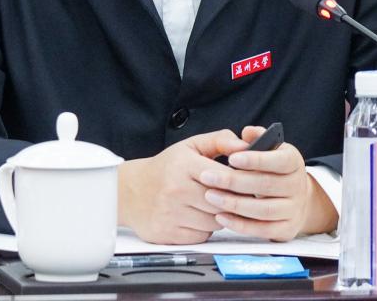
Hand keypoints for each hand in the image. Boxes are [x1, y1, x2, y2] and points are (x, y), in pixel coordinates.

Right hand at [118, 130, 249, 243]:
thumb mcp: (190, 146)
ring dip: (218, 216)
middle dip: (231, 201)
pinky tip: (196, 217)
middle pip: (223, 203)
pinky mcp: (168, 233)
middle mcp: (176, 190)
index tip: (244, 182)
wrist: (130, 191)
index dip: (240, 182)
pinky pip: (201, 236)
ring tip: (210, 205)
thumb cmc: (165, 168)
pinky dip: (204, 229)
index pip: (227, 178)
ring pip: (215, 222)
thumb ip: (220, 140)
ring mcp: (171, 213)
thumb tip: (245, 145)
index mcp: (184, 165)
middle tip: (231, 196)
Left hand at [199, 125, 336, 240]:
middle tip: (207, 177)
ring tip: (210, 196)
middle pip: (265, 185)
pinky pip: (262, 230)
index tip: (231, 158)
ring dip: (234, 204)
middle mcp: (297, 186)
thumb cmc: (272, 169)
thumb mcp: (269, 149)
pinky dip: (241, 225)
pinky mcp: (287, 229)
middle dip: (233, 181)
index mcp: (293, 162)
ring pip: (263, 210)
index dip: (255, 160)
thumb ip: (256, 139)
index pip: (278, 160)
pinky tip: (221, 216)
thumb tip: (248, 132)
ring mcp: (293, 209)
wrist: (294, 198)